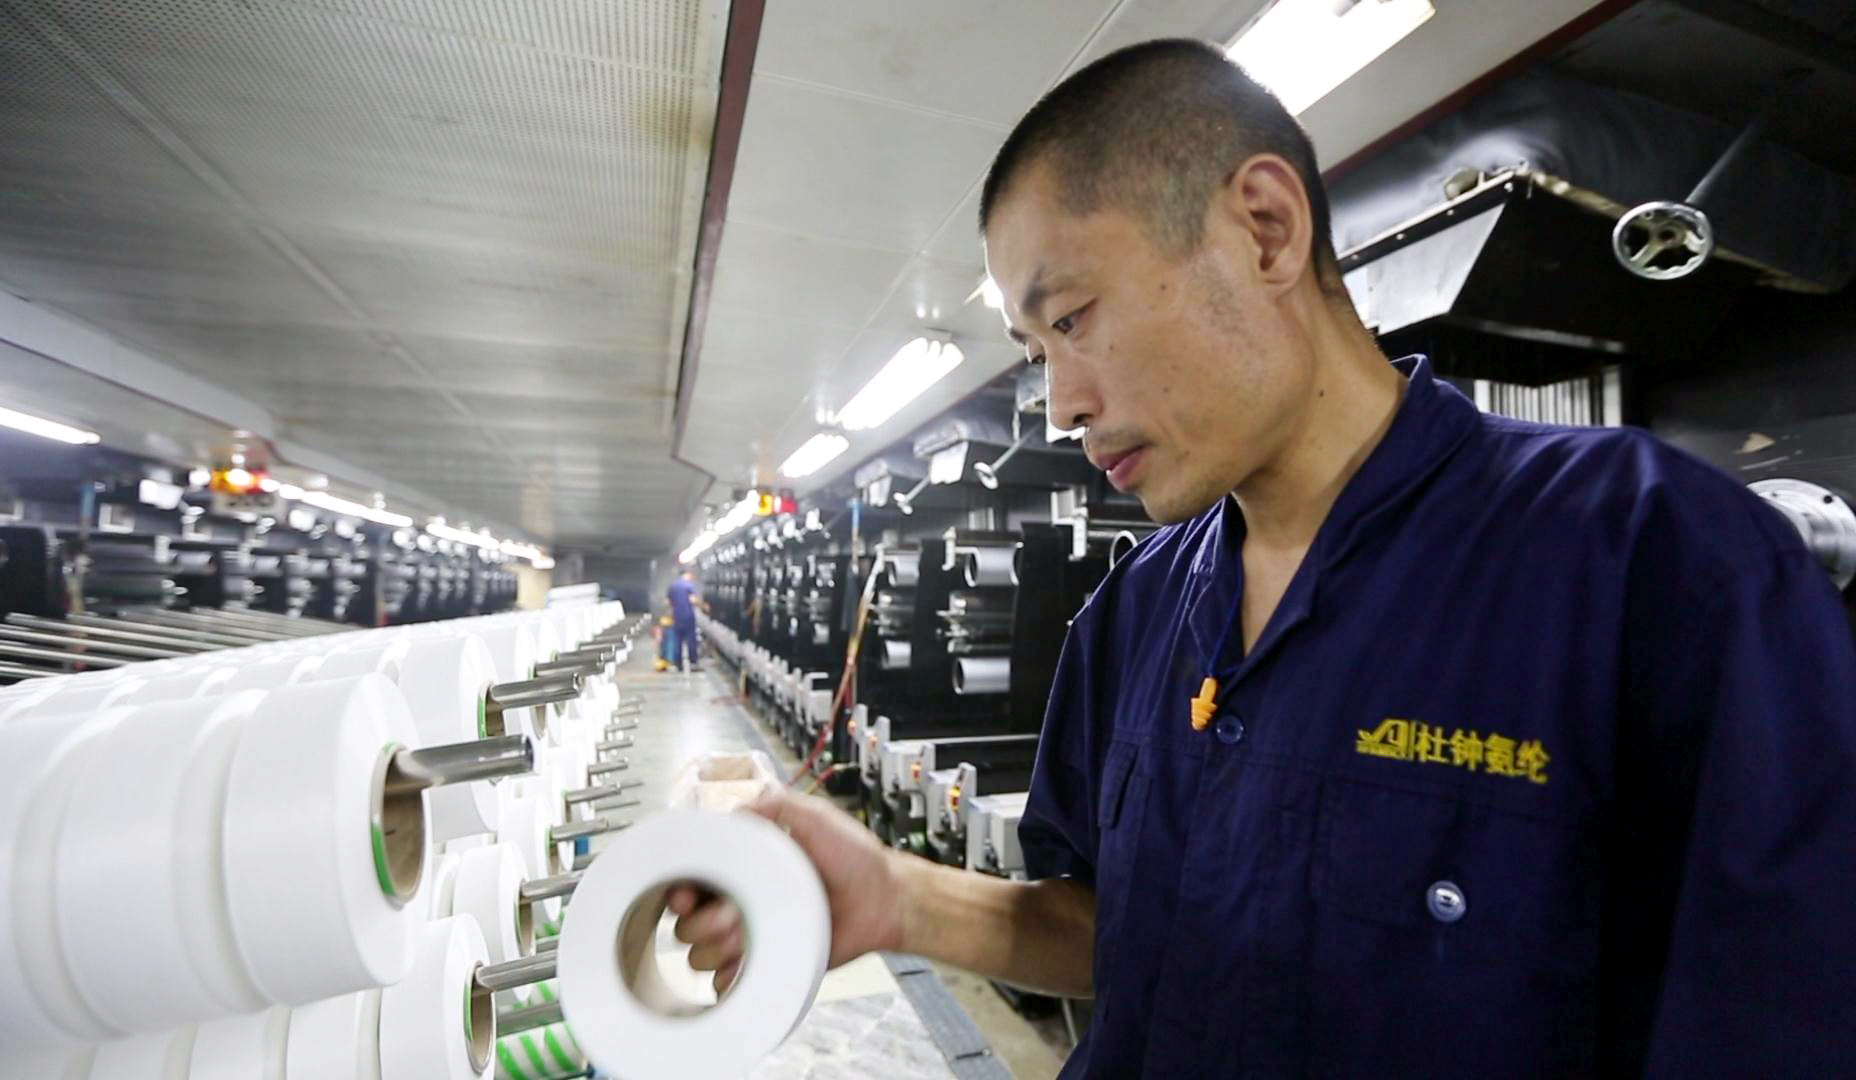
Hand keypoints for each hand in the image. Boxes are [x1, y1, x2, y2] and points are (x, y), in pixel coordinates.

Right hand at [667, 787, 906, 993]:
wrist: (884, 898)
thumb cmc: (853, 857)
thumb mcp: (815, 817)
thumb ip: (775, 804)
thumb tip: (736, 810)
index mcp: (741, 866)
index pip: (689, 879)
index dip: (678, 889)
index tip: (688, 894)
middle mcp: (739, 901)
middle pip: (685, 922)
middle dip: (702, 921)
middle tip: (734, 913)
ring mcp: (750, 936)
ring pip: (700, 954)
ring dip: (716, 946)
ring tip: (749, 932)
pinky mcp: (766, 964)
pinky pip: (727, 982)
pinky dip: (728, 978)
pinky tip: (747, 962)